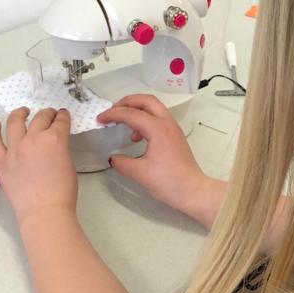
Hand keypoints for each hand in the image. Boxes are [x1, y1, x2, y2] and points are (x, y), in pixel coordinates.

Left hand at [0, 107, 76, 225]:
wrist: (44, 212)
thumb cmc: (62, 193)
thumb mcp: (68, 164)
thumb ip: (60, 149)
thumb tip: (54, 144)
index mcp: (55, 139)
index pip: (60, 121)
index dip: (63, 116)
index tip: (62, 115)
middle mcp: (33, 139)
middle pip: (40, 118)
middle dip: (47, 113)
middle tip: (49, 114)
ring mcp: (14, 149)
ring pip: (15, 122)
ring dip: (20, 113)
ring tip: (23, 112)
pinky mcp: (0, 160)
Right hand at [97, 94, 213, 215]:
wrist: (193, 191)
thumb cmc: (168, 181)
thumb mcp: (140, 173)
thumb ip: (122, 163)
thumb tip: (113, 158)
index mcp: (158, 129)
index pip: (131, 114)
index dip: (113, 114)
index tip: (100, 119)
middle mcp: (167, 123)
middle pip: (146, 100)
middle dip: (127, 102)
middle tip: (112, 111)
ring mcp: (173, 129)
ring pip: (154, 108)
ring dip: (137, 110)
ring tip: (123, 124)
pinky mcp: (175, 136)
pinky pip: (159, 118)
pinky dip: (145, 120)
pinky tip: (137, 137)